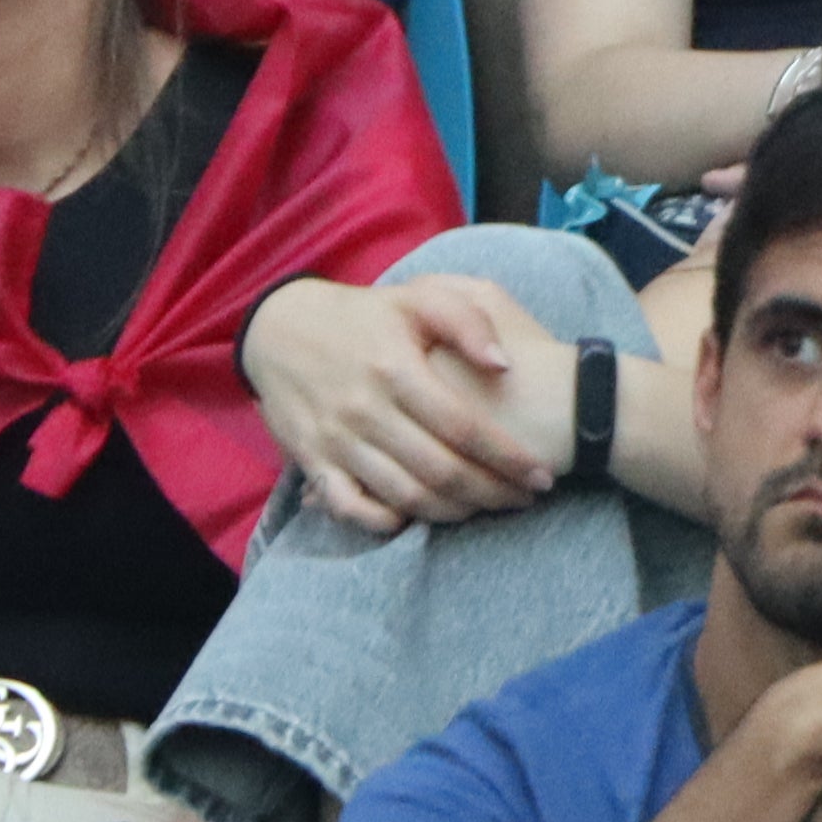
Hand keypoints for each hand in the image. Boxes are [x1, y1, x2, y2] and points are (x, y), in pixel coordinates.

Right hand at [242, 272, 561, 529]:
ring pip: (404, 496)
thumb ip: (466, 322)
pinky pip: (351, 508)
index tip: (541, 475)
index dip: (508, 458)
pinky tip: (418, 517)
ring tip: (486, 508)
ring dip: (452, 512)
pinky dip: (386, 522)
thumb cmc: (362, 316)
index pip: (465, 427)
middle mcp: (366, 409)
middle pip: (440, 471)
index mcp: (396, 369)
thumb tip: (504, 366)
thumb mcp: (416, 299)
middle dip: (492, 493)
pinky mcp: (312, 461)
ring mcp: (336, 440)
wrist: (279, 328)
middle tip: (525, 499)